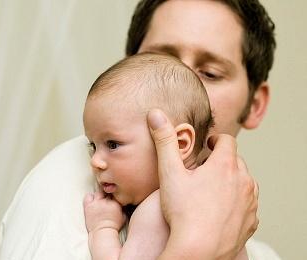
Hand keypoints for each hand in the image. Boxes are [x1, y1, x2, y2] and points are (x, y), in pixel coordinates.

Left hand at [83, 191, 125, 232]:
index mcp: (115, 203)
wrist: (102, 233)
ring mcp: (96, 203)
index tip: (113, 197)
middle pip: (107, 191)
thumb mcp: (124, 217)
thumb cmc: (114, 227)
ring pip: (98, 192)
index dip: (114, 194)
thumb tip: (124, 204)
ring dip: (99, 195)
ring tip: (99, 199)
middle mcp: (106, 201)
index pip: (115, 193)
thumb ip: (123, 209)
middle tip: (106, 197)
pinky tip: (92, 201)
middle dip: (107, 193)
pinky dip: (89, 197)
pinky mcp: (88, 206)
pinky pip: (88, 196)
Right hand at [147, 109, 258, 259]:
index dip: (216, 140)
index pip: (227, 141)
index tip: (208, 145)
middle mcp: (243, 181)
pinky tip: (220, 209)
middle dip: (222, 161)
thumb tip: (156, 114)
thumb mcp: (170, 173)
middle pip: (236, 161)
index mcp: (225, 166)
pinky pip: (247, 204)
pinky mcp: (250, 221)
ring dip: (232, 181)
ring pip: (245, 182)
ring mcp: (249, 202)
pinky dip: (237, 202)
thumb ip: (165, 141)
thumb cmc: (183, 212)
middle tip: (205, 170)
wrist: (198, 250)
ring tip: (212, 189)